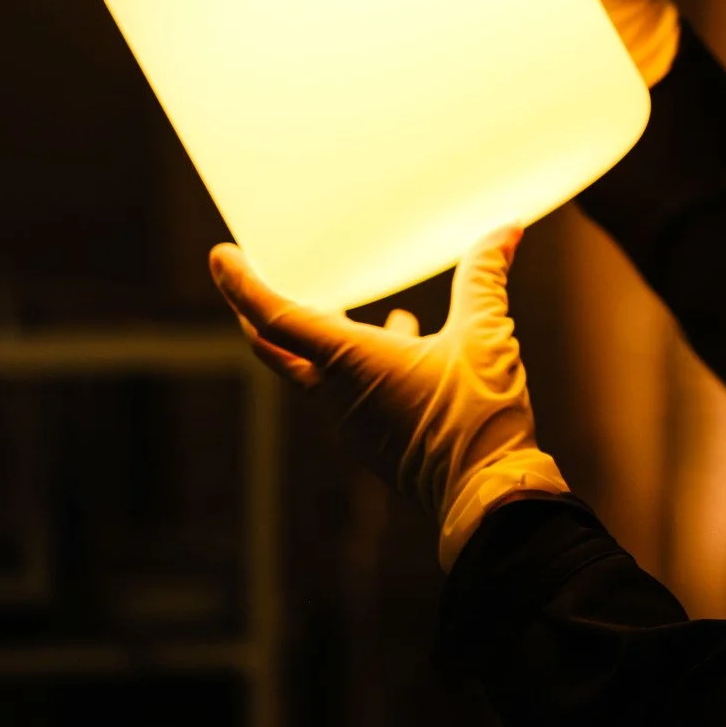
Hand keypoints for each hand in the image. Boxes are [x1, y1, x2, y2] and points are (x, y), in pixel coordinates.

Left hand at [210, 226, 569, 569]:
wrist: (488, 495)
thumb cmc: (479, 417)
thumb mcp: (486, 336)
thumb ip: (484, 278)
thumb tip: (504, 231)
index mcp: (352, 362)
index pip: (276, 316)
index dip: (242, 283)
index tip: (221, 255)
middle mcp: (337, 394)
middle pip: (278, 346)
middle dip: (262, 311)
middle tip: (259, 281)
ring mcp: (350, 422)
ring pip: (317, 369)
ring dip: (326, 335)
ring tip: (357, 310)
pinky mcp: (371, 440)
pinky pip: (347, 392)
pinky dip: (358, 364)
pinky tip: (405, 350)